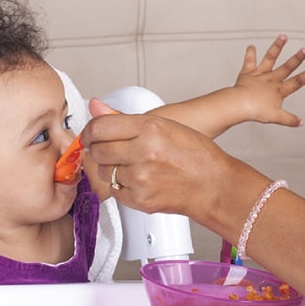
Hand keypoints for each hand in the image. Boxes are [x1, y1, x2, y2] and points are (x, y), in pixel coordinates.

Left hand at [80, 111, 246, 223]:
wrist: (214, 186)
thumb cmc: (195, 155)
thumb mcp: (165, 124)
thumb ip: (124, 118)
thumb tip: (95, 106)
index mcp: (150, 128)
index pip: (99, 127)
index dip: (90, 132)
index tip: (91, 135)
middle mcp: (144, 152)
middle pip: (97, 151)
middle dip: (99, 150)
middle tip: (111, 150)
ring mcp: (140, 178)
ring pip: (104, 172)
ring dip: (111, 168)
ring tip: (133, 166)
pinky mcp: (140, 199)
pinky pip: (114, 190)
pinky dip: (122, 186)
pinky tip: (140, 180)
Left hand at [230, 35, 304, 125]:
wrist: (239, 104)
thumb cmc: (255, 111)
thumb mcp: (276, 117)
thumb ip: (289, 119)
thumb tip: (300, 122)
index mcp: (279, 90)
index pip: (298, 82)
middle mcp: (271, 80)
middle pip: (287, 67)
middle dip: (297, 58)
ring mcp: (260, 75)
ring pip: (270, 58)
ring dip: (277, 47)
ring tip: (283, 37)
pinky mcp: (247, 73)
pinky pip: (249, 61)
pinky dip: (250, 53)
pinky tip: (251, 46)